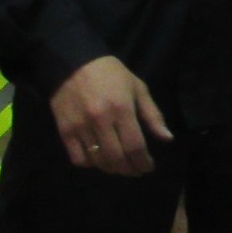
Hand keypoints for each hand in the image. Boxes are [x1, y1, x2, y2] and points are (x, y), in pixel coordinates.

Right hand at [50, 55, 173, 175]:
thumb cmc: (111, 74)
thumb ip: (153, 115)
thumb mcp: (138, 88)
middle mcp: (100, 120)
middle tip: (135, 170)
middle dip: (129, 169)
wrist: (73, 62)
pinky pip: (78, 159)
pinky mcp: (64, 130)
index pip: (135, 146)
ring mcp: (80, 127)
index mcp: (122, 108)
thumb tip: (167, 138)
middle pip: (117, 158)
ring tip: (120, 166)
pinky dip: (90, 164)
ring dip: (112, 169)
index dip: (143, 162)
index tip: (148, 167)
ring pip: (98, 161)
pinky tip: (98, 159)